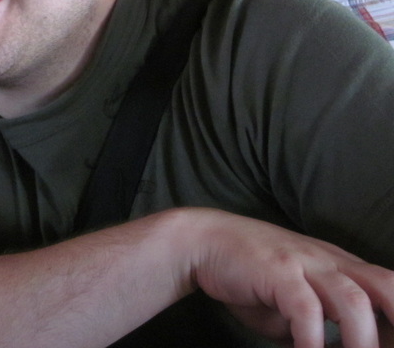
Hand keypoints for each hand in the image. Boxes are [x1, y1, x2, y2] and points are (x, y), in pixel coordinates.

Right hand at [183, 209, 393, 347]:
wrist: (203, 241)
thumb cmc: (251, 277)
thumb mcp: (295, 304)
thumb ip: (322, 327)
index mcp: (341, 267)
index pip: (391, 290)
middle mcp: (331, 261)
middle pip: (388, 287)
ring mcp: (305, 263)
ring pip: (353, 301)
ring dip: (361, 341)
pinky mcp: (278, 270)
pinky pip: (306, 308)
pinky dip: (312, 339)